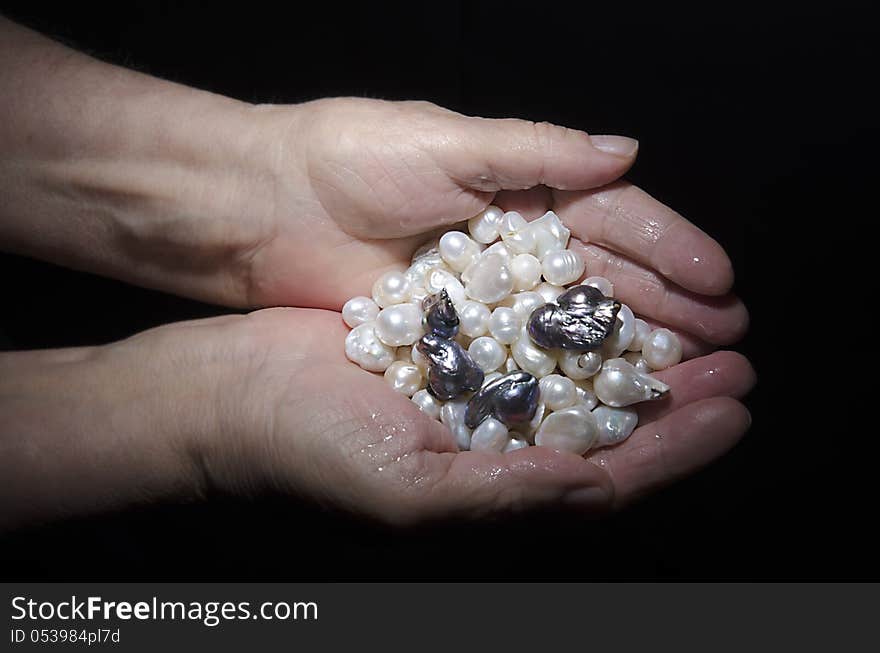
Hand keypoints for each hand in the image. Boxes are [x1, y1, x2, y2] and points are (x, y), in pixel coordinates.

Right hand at [201, 309, 754, 521]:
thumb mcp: (410, 490)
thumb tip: (593, 484)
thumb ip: (505, 494)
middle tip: (737, 362)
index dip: (677, 450)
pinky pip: (530, 334)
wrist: (236, 394)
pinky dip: (576, 318)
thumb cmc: (312, 453)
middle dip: (676, 398)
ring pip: (577, 376)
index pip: (608, 477)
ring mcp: (475, 394)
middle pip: (608, 426)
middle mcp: (495, 447)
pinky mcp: (452, 346)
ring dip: (636, 351)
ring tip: (695, 324)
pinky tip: (610, 294)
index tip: (734, 411)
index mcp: (495, 493)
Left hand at [236, 98, 747, 349]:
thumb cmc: (346, 160)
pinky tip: (608, 392)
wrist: (257, 210)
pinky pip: (519, 354)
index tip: (719, 280)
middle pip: (604, 277)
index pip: (612, 218)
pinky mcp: (451, 333)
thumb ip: (536, 152)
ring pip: (571, 322)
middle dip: (667, 303)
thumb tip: (627, 152)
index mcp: (519, 187)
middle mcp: (511, 242)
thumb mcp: (446, 142)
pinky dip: (563, 372)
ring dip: (630, 345)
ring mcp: (484, 294)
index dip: (668, 248)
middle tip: (724, 338)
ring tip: (688, 370)